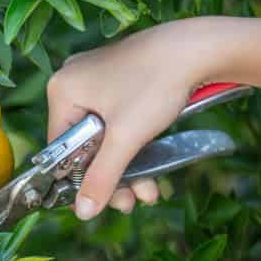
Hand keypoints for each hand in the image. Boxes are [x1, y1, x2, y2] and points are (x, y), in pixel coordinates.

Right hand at [47, 17, 220, 218]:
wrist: (199, 47)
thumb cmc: (156, 84)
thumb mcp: (126, 138)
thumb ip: (102, 177)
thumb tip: (83, 213)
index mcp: (62, 90)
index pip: (61, 147)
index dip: (82, 178)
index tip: (104, 200)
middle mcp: (73, 80)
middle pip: (84, 145)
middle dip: (112, 176)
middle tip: (130, 202)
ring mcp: (96, 77)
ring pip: (105, 136)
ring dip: (127, 165)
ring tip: (148, 190)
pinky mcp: (119, 78)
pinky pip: (117, 120)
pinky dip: (132, 142)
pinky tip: (152, 163)